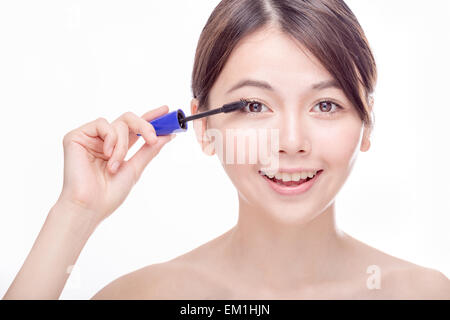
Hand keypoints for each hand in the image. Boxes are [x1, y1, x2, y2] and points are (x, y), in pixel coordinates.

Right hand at [57, 105, 174, 225]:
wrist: (89, 205)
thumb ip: (149, 150)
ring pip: (119, 124)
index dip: (150, 118)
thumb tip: (167, 135)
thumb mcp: (135, 168)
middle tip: (152, 138)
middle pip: (128, 119)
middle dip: (144, 126)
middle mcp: (104, 140)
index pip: (135, 128)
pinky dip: (110, 139)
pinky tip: (105, 155)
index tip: (166, 111)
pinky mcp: (76, 136)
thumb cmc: (109, 193)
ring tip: (114, 166)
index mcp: (117, 148)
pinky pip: (102, 124)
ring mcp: (90, 137)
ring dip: (122, 146)